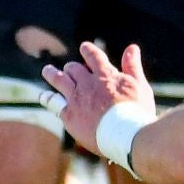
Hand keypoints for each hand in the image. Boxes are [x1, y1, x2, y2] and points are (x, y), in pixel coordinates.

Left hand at [40, 41, 155, 156]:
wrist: (125, 135)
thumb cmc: (137, 112)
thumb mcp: (139, 86)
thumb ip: (132, 66)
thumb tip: (132, 47)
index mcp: (106, 75)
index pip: (93, 56)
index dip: (88, 50)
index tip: (84, 47)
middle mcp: (88, 84)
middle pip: (74, 68)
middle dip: (73, 67)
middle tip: (71, 68)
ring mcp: (77, 99)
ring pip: (59, 80)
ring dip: (52, 73)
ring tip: (47, 71)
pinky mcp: (69, 115)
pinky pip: (54, 103)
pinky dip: (48, 98)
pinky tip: (44, 96)